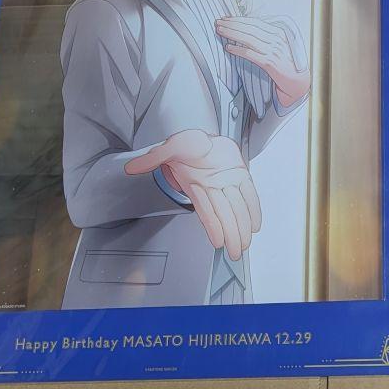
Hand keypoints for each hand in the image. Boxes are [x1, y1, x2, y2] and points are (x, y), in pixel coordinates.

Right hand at [125, 129, 259, 260]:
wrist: (201, 135)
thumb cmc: (187, 144)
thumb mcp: (169, 147)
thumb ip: (153, 158)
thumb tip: (132, 168)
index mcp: (196, 184)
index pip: (206, 211)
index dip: (214, 227)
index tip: (218, 243)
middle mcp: (213, 186)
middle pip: (225, 214)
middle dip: (232, 235)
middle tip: (236, 253)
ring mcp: (227, 181)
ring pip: (238, 208)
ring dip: (243, 227)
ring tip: (245, 244)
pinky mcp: (240, 174)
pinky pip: (250, 193)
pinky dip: (254, 209)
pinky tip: (256, 225)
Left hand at [215, 17, 311, 108]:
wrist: (298, 80)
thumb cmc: (287, 63)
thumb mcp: (280, 45)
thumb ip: (267, 37)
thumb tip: (247, 29)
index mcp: (278, 33)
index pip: (255, 22)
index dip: (239, 19)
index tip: (226, 18)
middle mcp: (276, 40)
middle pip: (250, 29)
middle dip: (232, 24)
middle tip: (218, 22)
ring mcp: (273, 51)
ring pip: (248, 39)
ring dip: (232, 34)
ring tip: (220, 31)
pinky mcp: (270, 63)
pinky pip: (250, 54)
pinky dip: (238, 50)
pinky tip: (228, 47)